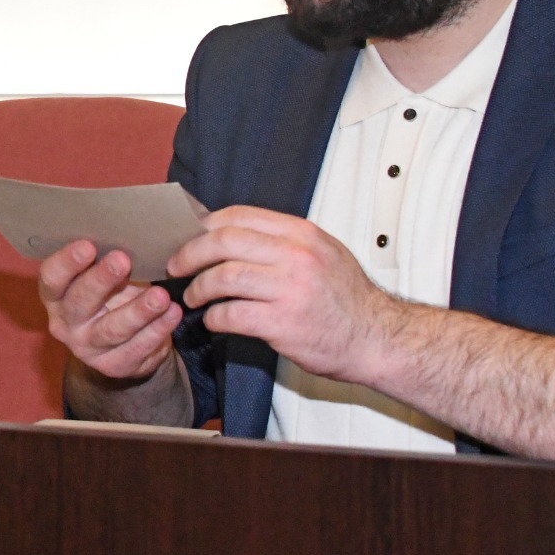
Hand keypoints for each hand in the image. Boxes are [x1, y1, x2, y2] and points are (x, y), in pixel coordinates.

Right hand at [40, 240, 183, 382]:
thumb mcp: (102, 275)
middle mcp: (66, 323)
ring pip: (112, 329)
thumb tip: (130, 223)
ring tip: (161, 295)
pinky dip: (157, 330)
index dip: (67, 262)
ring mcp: (88, 347)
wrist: (121, 342)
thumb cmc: (111, 293)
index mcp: (55, 295)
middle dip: (101, 280)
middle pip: (79, 302)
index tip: (88, 245)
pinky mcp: (114, 365)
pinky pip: (137, 348)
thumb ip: (106, 256)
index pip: (52, 278)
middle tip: (123, 260)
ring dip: (138, 311)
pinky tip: (173, 313)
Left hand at [167, 206, 404, 385]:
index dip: (205, 225)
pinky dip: (214, 318)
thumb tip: (229, 234)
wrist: (377, 338)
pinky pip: (231, 315)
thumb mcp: (323, 253)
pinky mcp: (283, 323)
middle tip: (177, 266)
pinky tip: (214, 321)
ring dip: (198, 288)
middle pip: (223, 242)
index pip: (239, 215)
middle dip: (190, 253)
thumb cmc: (346, 299)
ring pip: (222, 277)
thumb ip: (282, 241)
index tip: (190, 237)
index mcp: (302, 234)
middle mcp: (296, 255)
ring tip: (192, 297)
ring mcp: (289, 289)